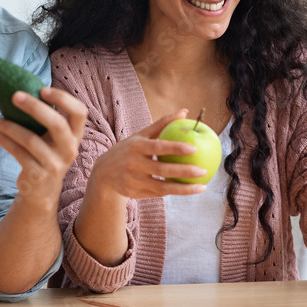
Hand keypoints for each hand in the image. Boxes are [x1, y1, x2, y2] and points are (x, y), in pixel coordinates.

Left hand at [0, 86, 88, 207]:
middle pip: (57, 124)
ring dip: (9, 127)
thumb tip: (22, 88)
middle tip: (14, 96)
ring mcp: (55, 164)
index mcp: (75, 135)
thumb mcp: (53, 138)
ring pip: (31, 140)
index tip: (42, 89)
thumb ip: (47, 118)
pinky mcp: (38, 175)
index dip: (63, 98)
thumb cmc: (44, 154)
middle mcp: (69, 149)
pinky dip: (3, 140)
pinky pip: (18, 153)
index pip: (79, 112)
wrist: (42, 190)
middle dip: (34, 107)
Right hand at [87, 110, 207, 201]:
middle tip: (203, 171)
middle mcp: (133, 164)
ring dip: (184, 189)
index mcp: (135, 147)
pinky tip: (190, 189)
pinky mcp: (135, 194)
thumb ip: (163, 124)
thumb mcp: (141, 136)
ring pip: (162, 187)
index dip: (175, 147)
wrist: (103, 173)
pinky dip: (174, 192)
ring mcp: (133, 181)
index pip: (157, 147)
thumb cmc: (128, 150)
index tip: (194, 148)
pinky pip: (158, 194)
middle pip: (161, 169)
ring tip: (202, 186)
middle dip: (183, 171)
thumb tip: (185, 112)